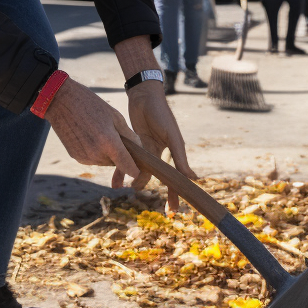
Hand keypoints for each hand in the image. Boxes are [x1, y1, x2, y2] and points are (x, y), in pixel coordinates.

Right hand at [45, 77, 141, 180]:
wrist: (61, 101)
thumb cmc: (91, 104)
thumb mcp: (115, 116)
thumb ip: (128, 136)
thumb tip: (138, 150)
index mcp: (108, 141)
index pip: (126, 166)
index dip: (134, 170)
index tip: (137, 171)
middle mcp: (96, 153)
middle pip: (115, 163)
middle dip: (118, 154)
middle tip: (114, 136)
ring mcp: (84, 157)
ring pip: (103, 161)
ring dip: (106, 153)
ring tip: (99, 132)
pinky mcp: (76, 157)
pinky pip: (92, 159)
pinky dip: (94, 151)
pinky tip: (89, 135)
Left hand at [112, 35, 197, 209]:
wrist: (143, 96)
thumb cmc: (162, 114)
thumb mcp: (172, 136)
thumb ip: (180, 157)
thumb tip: (193, 178)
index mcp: (171, 153)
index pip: (174, 178)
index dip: (175, 194)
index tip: (174, 210)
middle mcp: (158, 153)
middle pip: (154, 177)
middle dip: (149, 188)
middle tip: (148, 204)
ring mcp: (144, 149)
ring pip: (137, 170)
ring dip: (131, 179)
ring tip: (124, 187)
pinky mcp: (131, 144)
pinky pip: (124, 160)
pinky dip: (119, 170)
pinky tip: (114, 180)